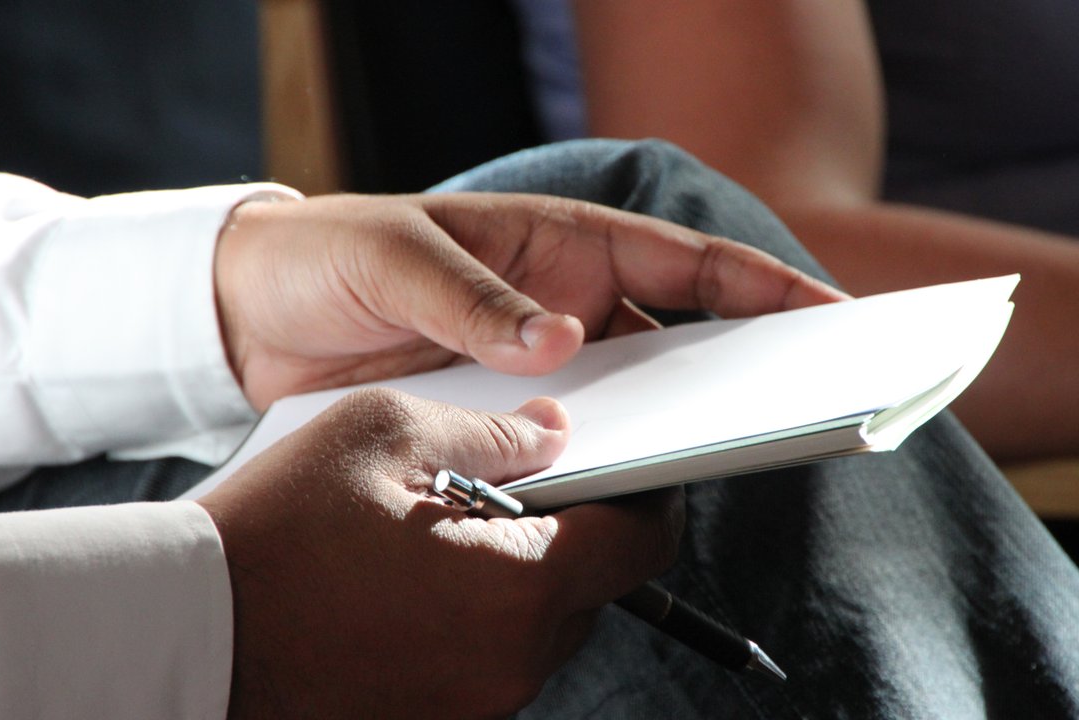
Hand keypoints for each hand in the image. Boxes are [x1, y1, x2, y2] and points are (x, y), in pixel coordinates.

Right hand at [196, 388, 682, 718]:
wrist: (183, 633)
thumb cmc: (275, 532)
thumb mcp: (387, 433)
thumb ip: (495, 431)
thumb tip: (555, 435)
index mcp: (518, 586)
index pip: (641, 542)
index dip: (650, 496)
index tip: (635, 471)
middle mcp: (510, 662)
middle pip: (592, 588)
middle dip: (571, 531)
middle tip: (510, 486)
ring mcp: (473, 704)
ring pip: (538, 626)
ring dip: (516, 575)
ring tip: (442, 532)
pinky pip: (488, 659)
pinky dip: (475, 617)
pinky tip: (411, 580)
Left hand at [214, 192, 843, 409]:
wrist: (249, 318)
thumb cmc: (325, 257)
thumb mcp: (392, 258)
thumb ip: (470, 297)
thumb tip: (558, 341)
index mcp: (558, 243)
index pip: (682, 261)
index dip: (761, 286)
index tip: (829, 315)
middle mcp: (566, 303)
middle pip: (682, 337)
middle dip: (749, 366)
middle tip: (809, 403)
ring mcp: (541, 365)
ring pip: (637, 398)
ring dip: (679, 425)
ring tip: (728, 459)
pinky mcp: (505, 414)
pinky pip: (576, 443)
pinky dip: (607, 465)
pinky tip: (623, 495)